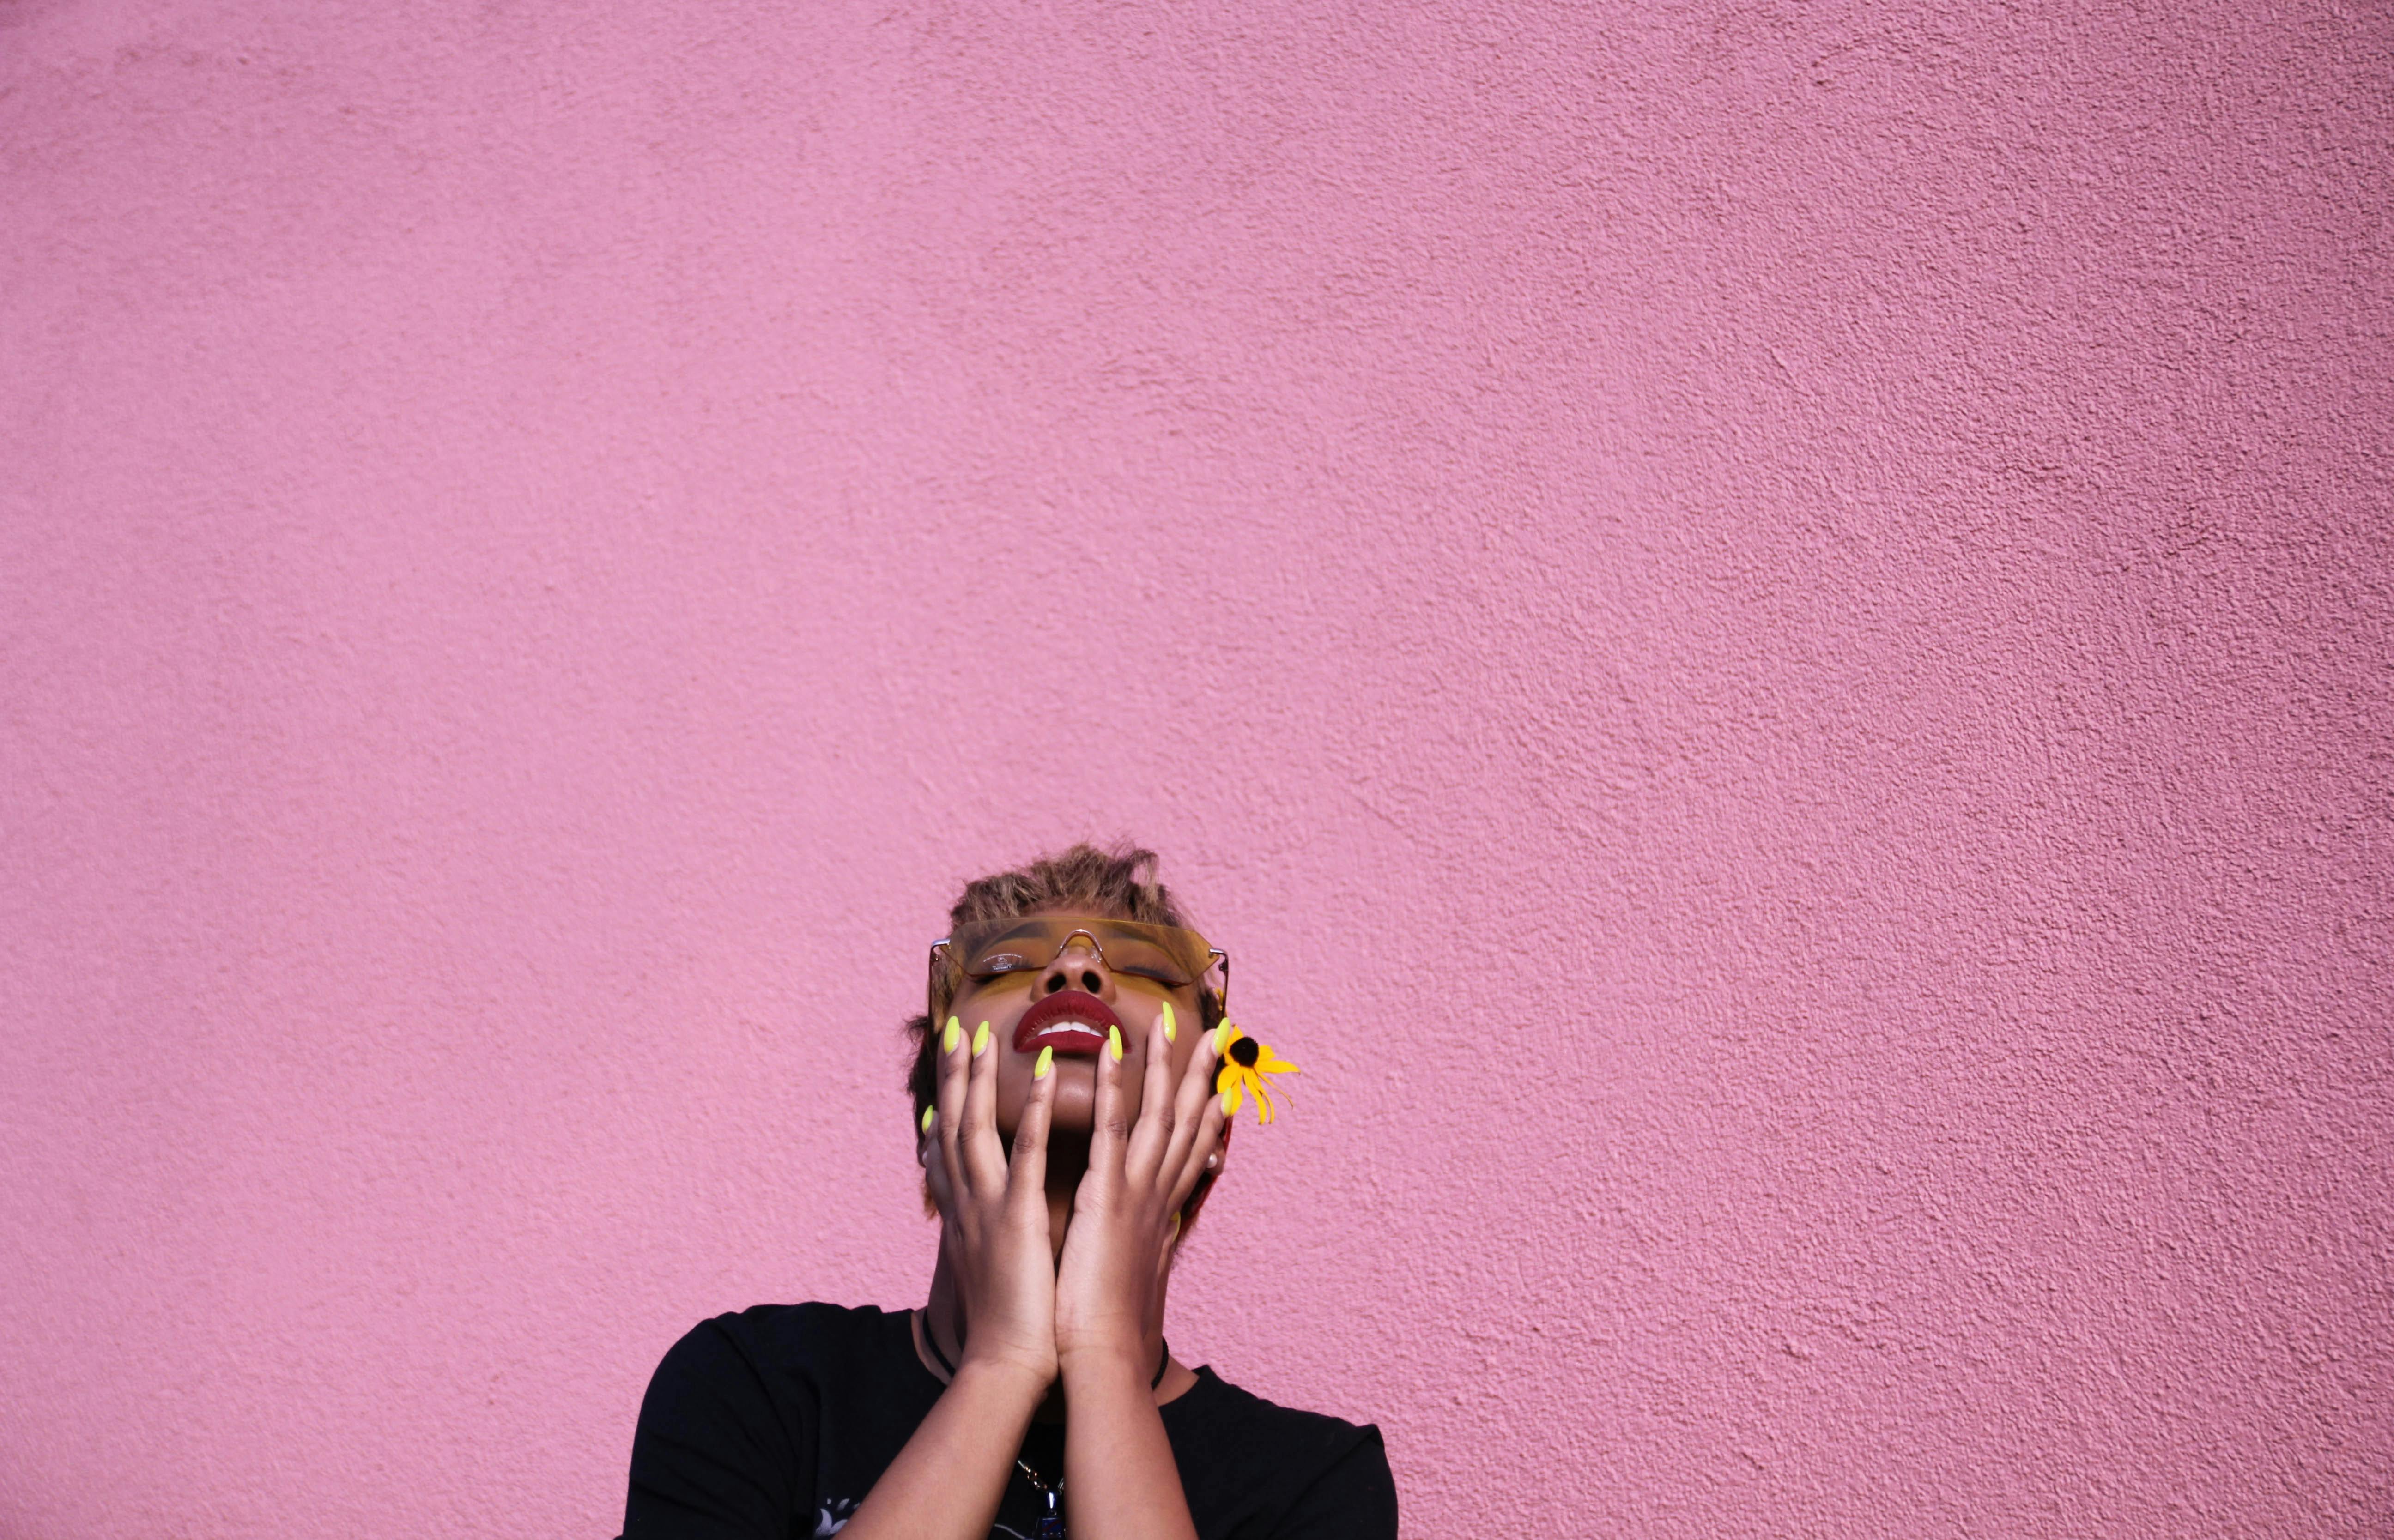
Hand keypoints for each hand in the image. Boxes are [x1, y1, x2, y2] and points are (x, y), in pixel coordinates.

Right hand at [922, 1017, 1060, 1386]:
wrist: (1006, 1365)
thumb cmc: (1008, 1322)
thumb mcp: (989, 1267)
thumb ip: (984, 1234)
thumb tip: (977, 1217)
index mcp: (963, 1215)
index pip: (946, 1149)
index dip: (943, 1105)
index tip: (947, 1069)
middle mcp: (967, 1203)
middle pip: (953, 1125)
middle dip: (954, 1077)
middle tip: (958, 1031)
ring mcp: (989, 1207)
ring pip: (976, 1129)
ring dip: (980, 1079)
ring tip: (987, 1035)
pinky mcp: (1019, 1217)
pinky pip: (1028, 1153)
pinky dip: (1035, 1111)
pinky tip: (1046, 1074)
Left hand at [1053, 1017, 1226, 1372]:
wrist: (1102, 1356)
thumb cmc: (1108, 1323)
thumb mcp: (1134, 1274)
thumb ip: (1146, 1244)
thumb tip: (1158, 1235)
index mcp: (1160, 1211)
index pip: (1191, 1151)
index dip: (1211, 1112)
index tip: (1224, 1080)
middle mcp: (1156, 1194)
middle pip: (1188, 1122)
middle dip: (1203, 1074)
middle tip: (1219, 1032)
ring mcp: (1135, 1191)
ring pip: (1158, 1115)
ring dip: (1167, 1064)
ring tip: (1173, 1021)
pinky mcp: (1107, 1194)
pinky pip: (1112, 1129)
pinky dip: (1117, 1087)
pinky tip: (1117, 1051)